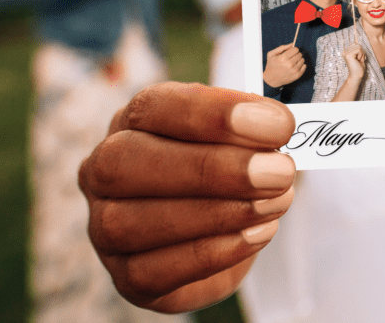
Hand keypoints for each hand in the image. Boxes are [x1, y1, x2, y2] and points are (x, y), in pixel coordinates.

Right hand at [78, 82, 295, 312]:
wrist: (227, 233)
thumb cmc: (232, 170)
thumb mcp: (244, 139)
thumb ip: (253, 130)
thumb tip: (276, 127)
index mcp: (133, 121)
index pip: (155, 107)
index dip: (215, 114)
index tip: (278, 125)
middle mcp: (104, 170)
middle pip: (130, 162)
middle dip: (213, 168)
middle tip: (280, 171)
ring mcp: (105, 227)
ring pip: (134, 222)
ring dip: (218, 213)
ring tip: (276, 203)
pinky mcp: (128, 277)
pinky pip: (153, 271)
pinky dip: (214, 253)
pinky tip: (258, 234)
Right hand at [263, 43, 304, 87]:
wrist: (271, 79)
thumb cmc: (271, 65)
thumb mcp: (272, 54)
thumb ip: (282, 47)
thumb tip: (292, 44)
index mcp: (283, 58)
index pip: (296, 49)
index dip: (293, 50)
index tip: (291, 52)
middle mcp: (289, 64)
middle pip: (300, 54)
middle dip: (296, 54)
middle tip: (291, 57)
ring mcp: (294, 71)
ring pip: (303, 60)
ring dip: (299, 60)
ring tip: (293, 62)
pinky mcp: (297, 75)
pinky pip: (304, 66)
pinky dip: (301, 65)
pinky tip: (296, 66)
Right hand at [343, 43, 366, 78]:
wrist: (357, 76)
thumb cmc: (359, 67)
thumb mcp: (359, 56)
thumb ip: (357, 49)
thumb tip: (356, 41)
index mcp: (346, 52)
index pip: (356, 44)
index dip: (360, 51)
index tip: (359, 58)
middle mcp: (344, 52)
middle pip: (358, 44)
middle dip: (362, 52)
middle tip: (359, 60)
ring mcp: (345, 53)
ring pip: (359, 46)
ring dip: (362, 54)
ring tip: (358, 60)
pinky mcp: (348, 55)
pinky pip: (359, 50)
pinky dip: (361, 55)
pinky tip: (358, 61)